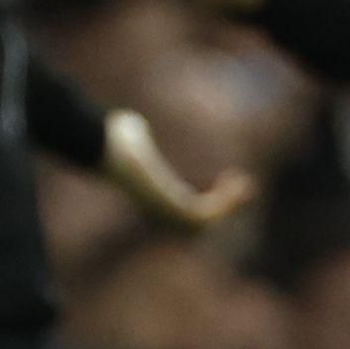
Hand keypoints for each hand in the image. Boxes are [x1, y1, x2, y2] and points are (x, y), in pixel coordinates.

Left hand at [102, 108, 254, 229]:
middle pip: (202, 223)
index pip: (188, 210)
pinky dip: (226, 202)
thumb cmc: (112, 138)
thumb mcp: (131, 133)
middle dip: (227, 207)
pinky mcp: (173, 211)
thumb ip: (137, 132)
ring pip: (209, 222)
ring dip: (231, 206)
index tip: (227, 178)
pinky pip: (208, 215)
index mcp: (153, 199)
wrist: (105, 146)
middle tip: (244, 186)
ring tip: (244, 186)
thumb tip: (135, 125)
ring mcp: (166, 215)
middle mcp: (160, 213)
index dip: (213, 199)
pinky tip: (235, 184)